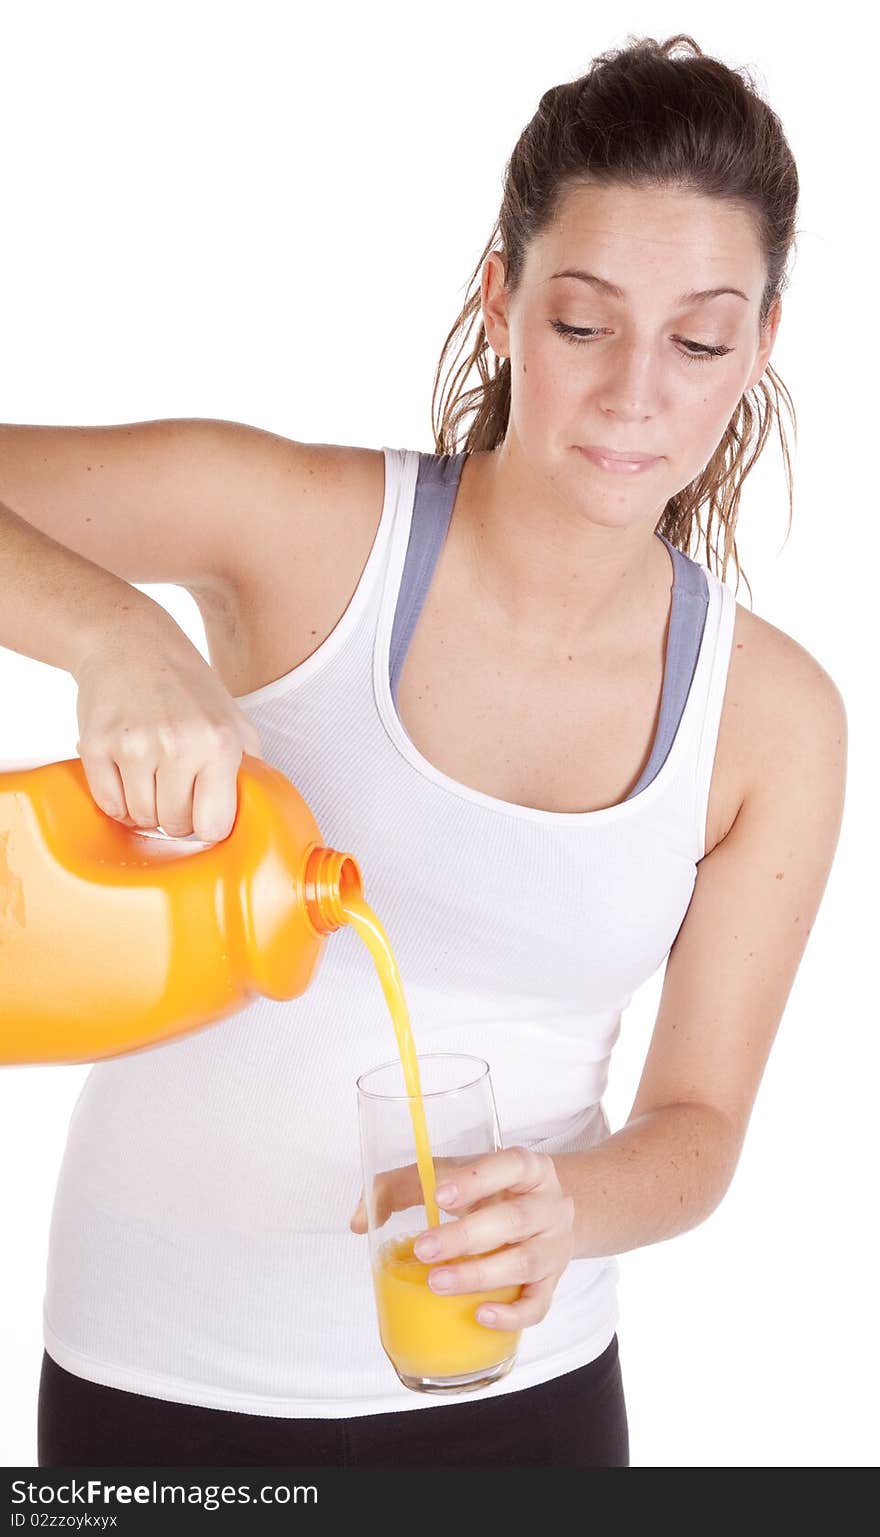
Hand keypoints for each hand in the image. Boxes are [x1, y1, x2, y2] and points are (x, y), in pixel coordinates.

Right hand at [74, 613, 263, 842]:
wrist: (129, 642)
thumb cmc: (186, 685)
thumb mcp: (233, 718)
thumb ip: (249, 768)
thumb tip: (253, 814)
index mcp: (220, 743)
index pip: (213, 826)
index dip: (207, 824)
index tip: (202, 809)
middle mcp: (179, 745)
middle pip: (174, 826)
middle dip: (175, 815)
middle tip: (174, 786)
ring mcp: (134, 747)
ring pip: (140, 818)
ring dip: (146, 807)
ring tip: (152, 776)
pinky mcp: (96, 746)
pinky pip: (108, 804)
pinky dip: (118, 799)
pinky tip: (128, 775)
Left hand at [349, 1146, 575, 1331]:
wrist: (548, 1214)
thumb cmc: (491, 1192)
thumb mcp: (454, 1175)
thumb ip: (402, 1187)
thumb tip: (358, 1221)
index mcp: (527, 1168)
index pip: (510, 1164)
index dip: (477, 1179)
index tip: (439, 1195)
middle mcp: (548, 1204)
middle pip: (514, 1219)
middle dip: (466, 1237)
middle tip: (425, 1250)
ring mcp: (555, 1245)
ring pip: (526, 1263)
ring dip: (479, 1275)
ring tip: (437, 1283)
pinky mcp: (554, 1282)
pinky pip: (539, 1304)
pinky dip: (512, 1314)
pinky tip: (481, 1315)